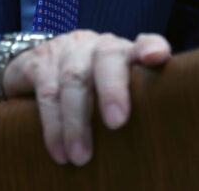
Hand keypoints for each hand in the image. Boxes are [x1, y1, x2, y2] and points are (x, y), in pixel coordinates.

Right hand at [0, 30, 170, 165]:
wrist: (39, 65)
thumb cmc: (90, 85)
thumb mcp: (113, 88)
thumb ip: (135, 99)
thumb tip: (160, 135)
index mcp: (122, 52)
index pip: (144, 43)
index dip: (151, 47)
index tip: (156, 57)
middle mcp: (96, 46)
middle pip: (107, 57)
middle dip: (112, 89)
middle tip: (116, 123)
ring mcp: (66, 51)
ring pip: (73, 78)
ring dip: (76, 121)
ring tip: (81, 156)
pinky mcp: (38, 63)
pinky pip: (46, 92)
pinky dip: (52, 125)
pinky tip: (58, 149)